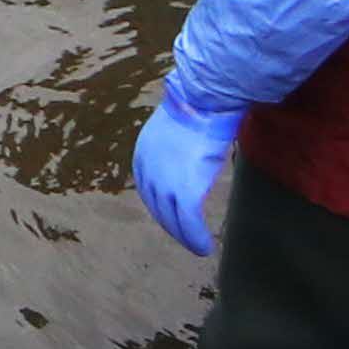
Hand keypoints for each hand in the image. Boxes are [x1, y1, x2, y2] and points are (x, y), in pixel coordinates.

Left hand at [135, 90, 237, 255]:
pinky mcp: (185, 190)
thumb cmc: (199, 106)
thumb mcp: (178, 126)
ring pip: (172, 219)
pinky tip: (204, 247)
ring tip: (197, 247)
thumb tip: (193, 145)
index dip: (160, 205)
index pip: (148, 188)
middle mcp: (148, 170)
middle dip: (171, 225)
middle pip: (157, 207)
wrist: (203, 101)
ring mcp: (165, 182)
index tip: (172, 215)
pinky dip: (196, 237)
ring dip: (185, 236)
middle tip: (186, 237)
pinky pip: (188, 222)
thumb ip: (179, 142)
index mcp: (144, 154)